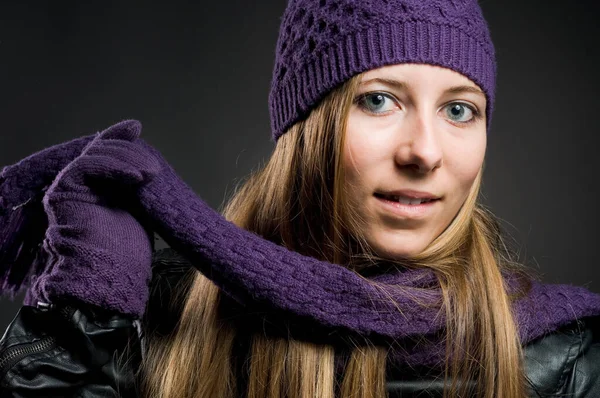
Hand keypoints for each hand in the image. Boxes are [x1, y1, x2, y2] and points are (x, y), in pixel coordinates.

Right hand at [28, 120, 159, 316]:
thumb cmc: (127, 251)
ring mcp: (71, 188)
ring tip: (150, 174)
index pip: (106, 153)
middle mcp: (81, 185)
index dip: (119, 137)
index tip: (137, 128)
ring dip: (127, 160)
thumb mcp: (139, 209)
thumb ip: (136, 186)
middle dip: (130, 152)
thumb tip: (148, 165)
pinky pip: (86, 166)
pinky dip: (112, 166)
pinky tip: (135, 177)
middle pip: (102, 151)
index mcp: (97, 188)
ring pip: (95, 155)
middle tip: (154, 168)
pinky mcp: (63, 192)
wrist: (112, 276)